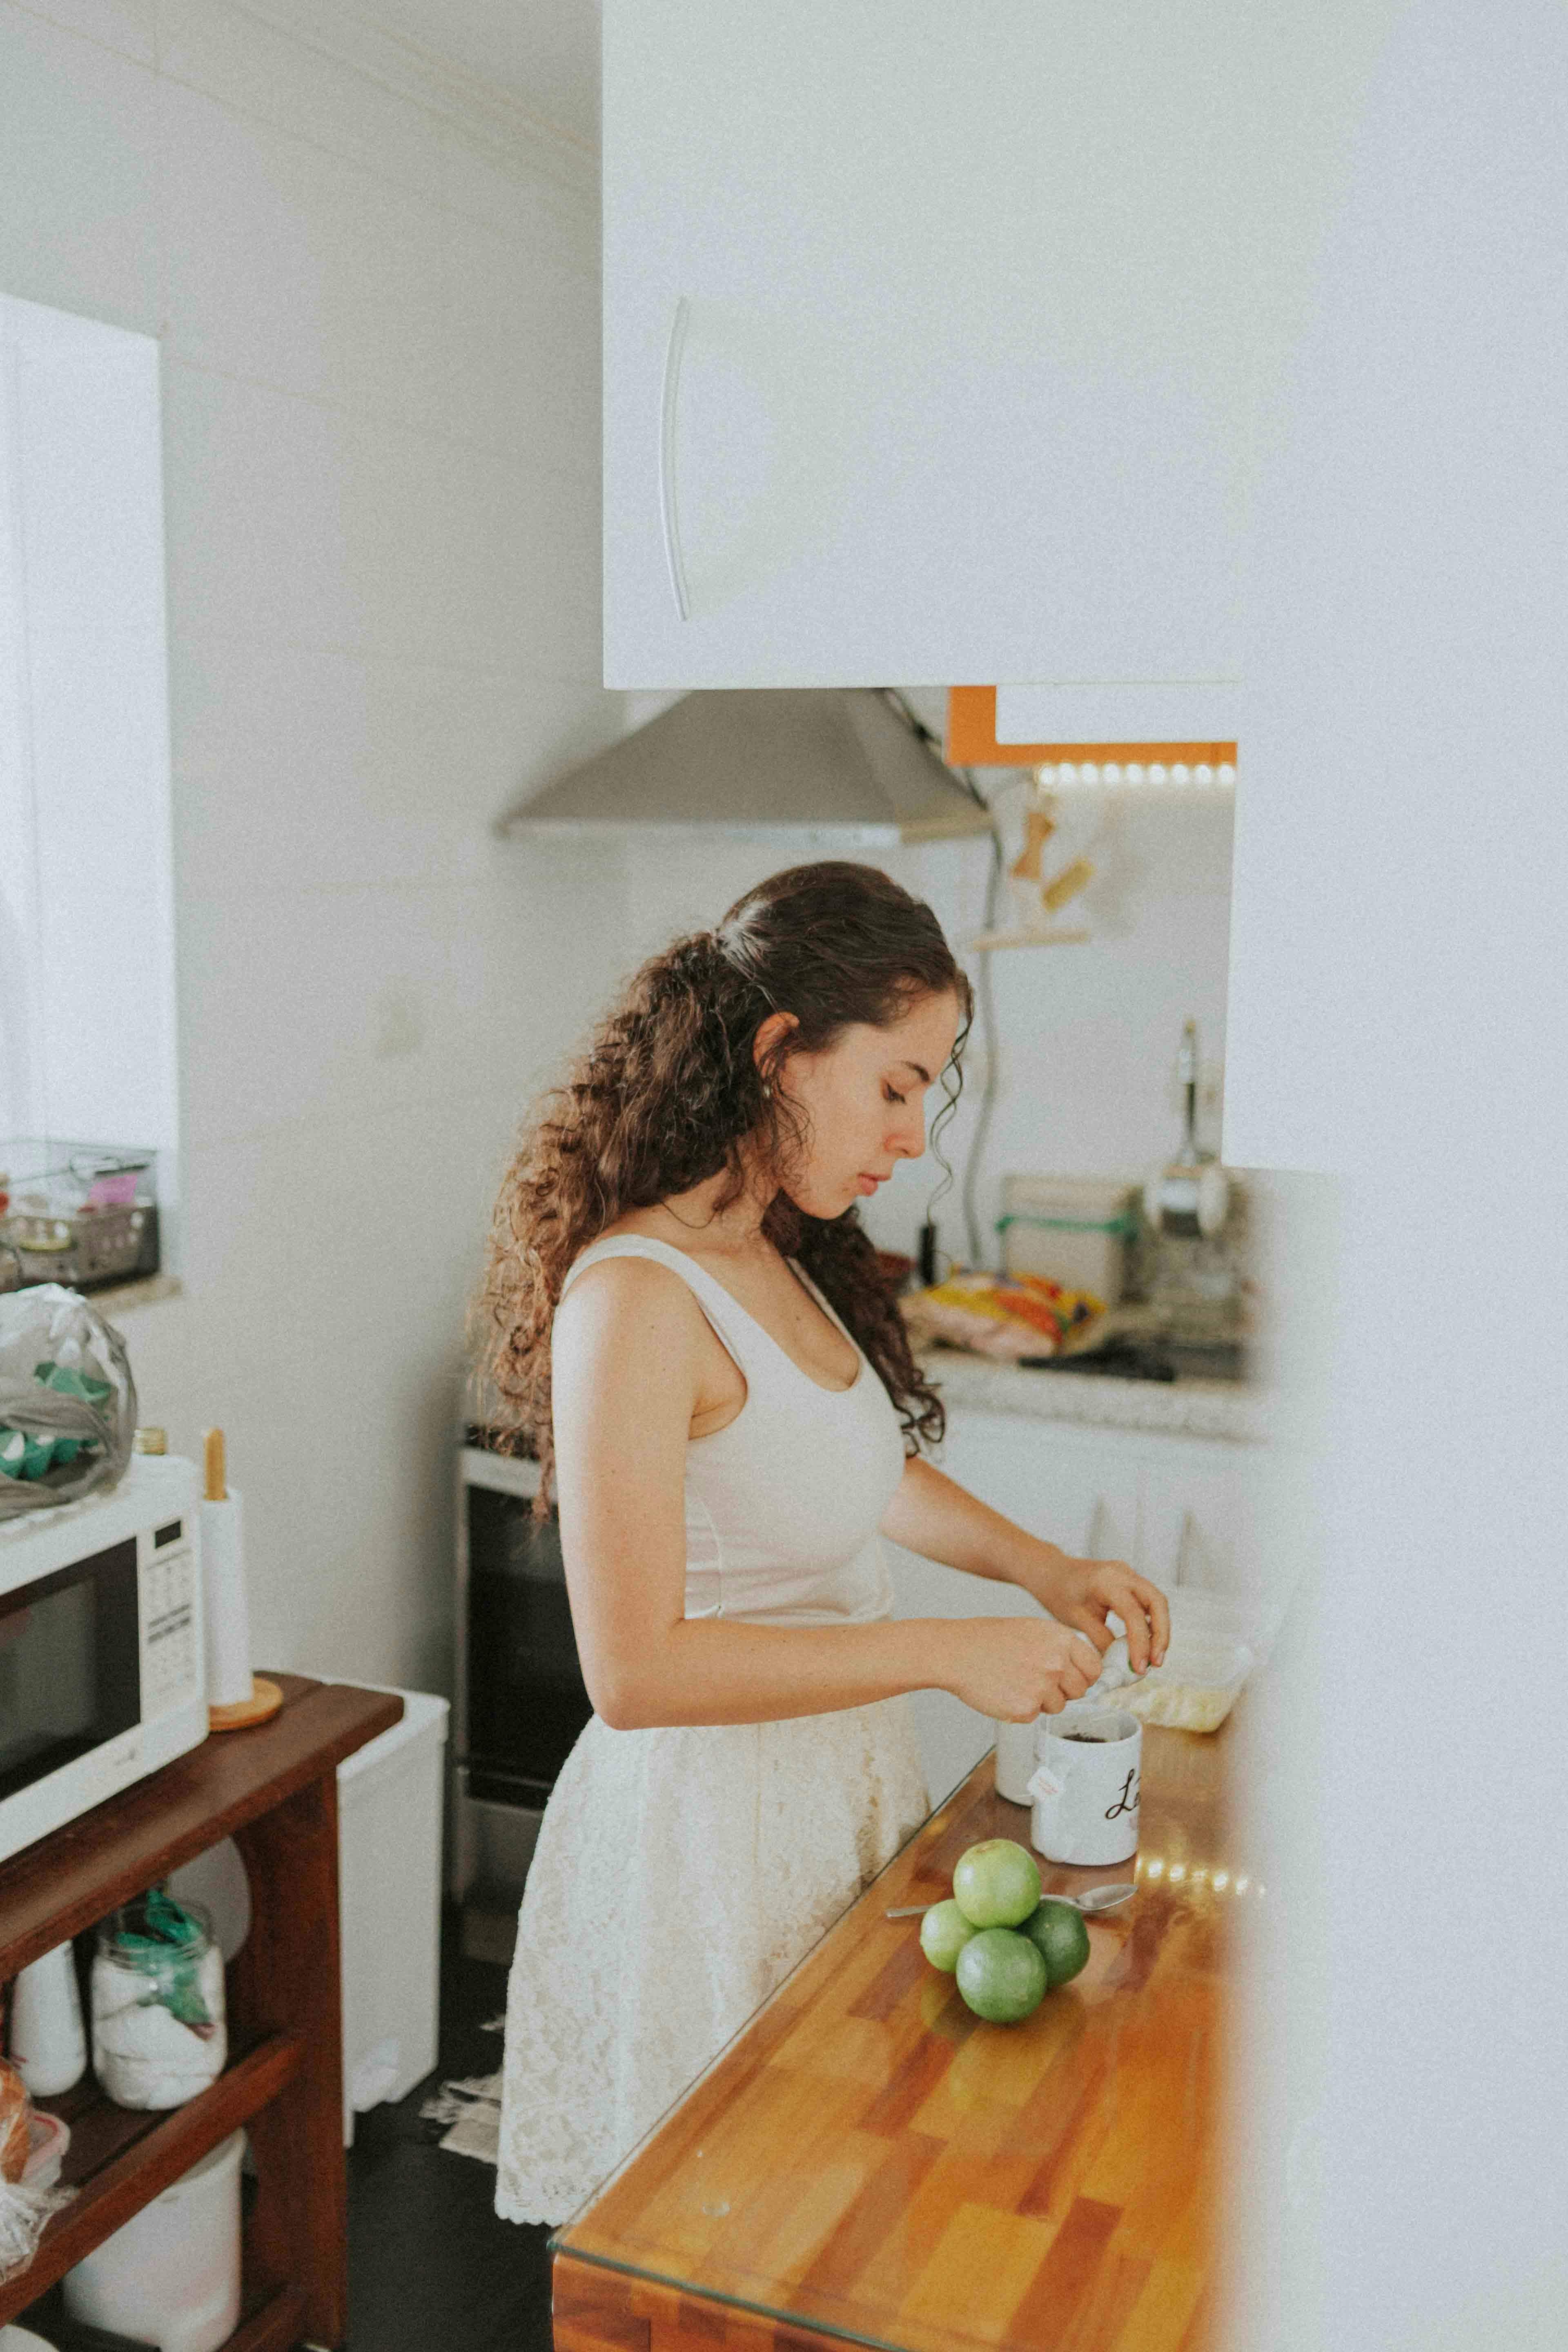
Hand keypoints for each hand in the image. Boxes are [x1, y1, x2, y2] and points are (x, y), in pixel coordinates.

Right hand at [944, 1615, 1110, 1722]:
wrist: (957, 1652)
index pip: (1094, 1668)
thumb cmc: (989, 1640)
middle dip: (1062, 1690)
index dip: (1084, 1676)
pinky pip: (1035, 1716)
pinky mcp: (1026, 1708)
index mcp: (1060, 1639)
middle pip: (1080, 1690)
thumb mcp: (1033, 1630)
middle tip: (1035, 1679)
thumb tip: (1083, 1671)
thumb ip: (1061, 1649)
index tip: (1073, 1678)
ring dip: (1042, 1701)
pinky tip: (1005, 1691)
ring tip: (1015, 1682)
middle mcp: (1056, 1662)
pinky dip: (1021, 1709)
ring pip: (1059, 1706)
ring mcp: (1042, 1686)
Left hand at [1043, 1553, 1169, 1674]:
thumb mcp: (1076, 1620)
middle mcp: (1123, 1573)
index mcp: (1106, 1581)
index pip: (1133, 1614)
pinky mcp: (1130, 1581)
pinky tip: (1146, 1642)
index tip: (1140, 1668)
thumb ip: (1101, 1640)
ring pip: (1157, 1601)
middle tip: (1156, 1662)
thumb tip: (1122, 1663)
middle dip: (1161, 1634)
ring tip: (1153, 1657)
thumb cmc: (1059, 1593)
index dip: (1140, 1643)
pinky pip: (1149, 1601)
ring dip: (1159, 1630)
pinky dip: (1152, 1622)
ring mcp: (1129, 1574)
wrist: (1052, 1572)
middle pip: (1157, 1602)